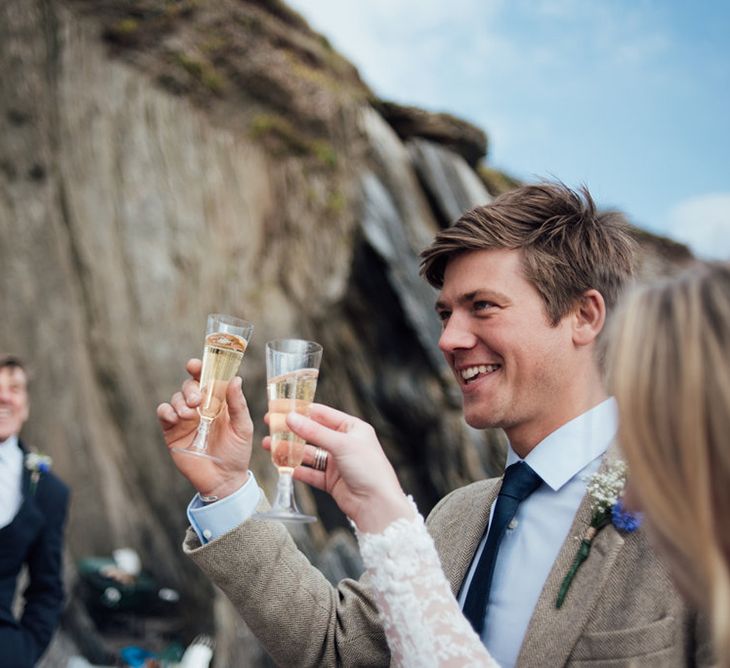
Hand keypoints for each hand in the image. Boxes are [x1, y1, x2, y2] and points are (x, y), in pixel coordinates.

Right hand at [157, 358, 252, 498]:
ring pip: (176, 398)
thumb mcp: (242, 427)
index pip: (208, 379)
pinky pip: (163, 413)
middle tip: (197, 400)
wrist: (223, 480)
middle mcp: (200, 407)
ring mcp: (185, 419)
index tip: (195, 365)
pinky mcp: (172, 431)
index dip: (200, 368)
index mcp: (219, 402)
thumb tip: (236, 378)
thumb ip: (237, 404)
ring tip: (190, 415)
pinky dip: (166, 411)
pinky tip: (176, 418)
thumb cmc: (237, 452)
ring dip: (180, 401)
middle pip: (189, 386)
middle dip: (190, 388)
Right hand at [281, 403, 413, 532]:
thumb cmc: (369, 469)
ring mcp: (337, 463)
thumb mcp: (341, 444)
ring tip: (269, 446)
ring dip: (289, 450)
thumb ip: (314, 432)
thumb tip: (291, 418)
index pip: (322, 414)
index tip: (281, 408)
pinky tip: (282, 466)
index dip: (301, 411)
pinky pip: (310, 472)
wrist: (377, 505)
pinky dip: (296, 469)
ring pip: (308, 453)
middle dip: (291, 431)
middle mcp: (344, 443)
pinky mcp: (331, 481)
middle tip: (270, 425)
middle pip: (312, 434)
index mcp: (352, 428)